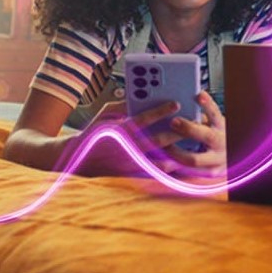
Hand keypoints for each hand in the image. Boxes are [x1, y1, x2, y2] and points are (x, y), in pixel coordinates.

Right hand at [63, 100, 181, 176]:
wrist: (79, 160)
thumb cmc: (94, 133)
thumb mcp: (104, 114)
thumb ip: (124, 106)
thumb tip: (143, 98)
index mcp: (118, 131)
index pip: (142, 119)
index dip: (160, 111)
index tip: (176, 103)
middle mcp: (125, 148)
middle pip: (157, 140)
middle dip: (177, 132)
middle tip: (192, 123)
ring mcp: (129, 163)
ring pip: (160, 160)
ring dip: (178, 151)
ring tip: (191, 142)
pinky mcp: (133, 174)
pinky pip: (155, 172)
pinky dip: (170, 167)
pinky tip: (181, 160)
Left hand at [162, 91, 226, 178]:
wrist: (229, 158)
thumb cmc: (215, 136)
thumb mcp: (212, 124)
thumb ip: (200, 117)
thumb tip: (181, 104)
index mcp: (222, 128)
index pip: (216, 114)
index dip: (208, 105)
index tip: (198, 95)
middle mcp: (222, 144)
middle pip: (207, 136)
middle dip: (189, 129)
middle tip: (173, 121)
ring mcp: (216, 160)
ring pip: (194, 159)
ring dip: (175, 152)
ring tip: (161, 146)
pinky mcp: (208, 173)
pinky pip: (188, 173)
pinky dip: (172, 168)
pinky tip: (158, 164)